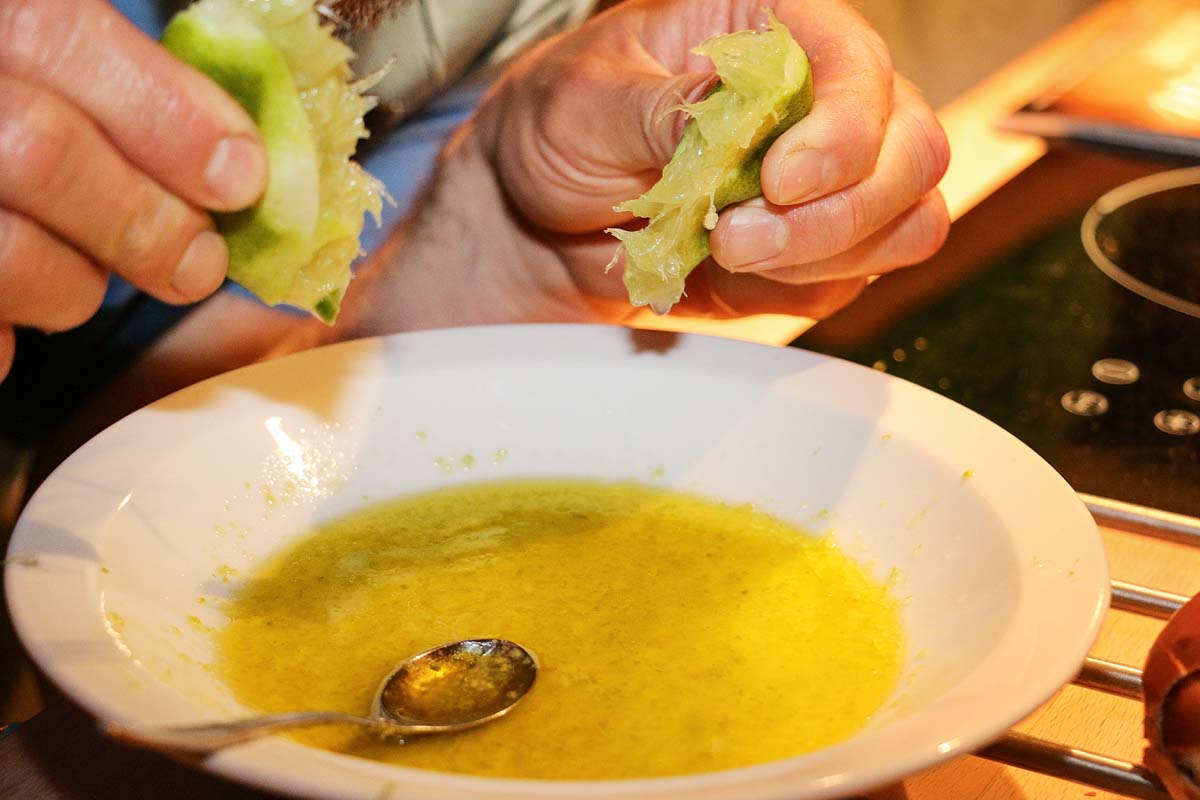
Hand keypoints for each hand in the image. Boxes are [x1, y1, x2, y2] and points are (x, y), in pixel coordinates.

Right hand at [0, 0, 267, 380]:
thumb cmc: (7, 109)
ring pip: (8, 255)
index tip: (240, 177)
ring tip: (82, 273)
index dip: (167, 115)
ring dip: (77, 284)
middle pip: (40, 151)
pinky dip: (12, 333)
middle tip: (197, 262)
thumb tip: (234, 168)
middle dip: (144, 222)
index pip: (60, 35)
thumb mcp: (37, 64)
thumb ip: (122, 90)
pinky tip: (15, 306)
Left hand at [470, 0, 949, 320]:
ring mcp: (826, 180)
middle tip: (738, 238)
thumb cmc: (556, 133)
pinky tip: (730, 274)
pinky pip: (855, 277)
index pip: (858, 63)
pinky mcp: (812, 251)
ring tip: (726, 254)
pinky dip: (801, 286)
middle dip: (841, 209)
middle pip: (913, 147)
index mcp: (769, 31)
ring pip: (907, 219)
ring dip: (826, 253)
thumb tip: (733, 128)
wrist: (534, 222)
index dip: (844, 126)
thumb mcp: (584, 104)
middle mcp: (817, 99)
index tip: (779, 181)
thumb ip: (661, 112)